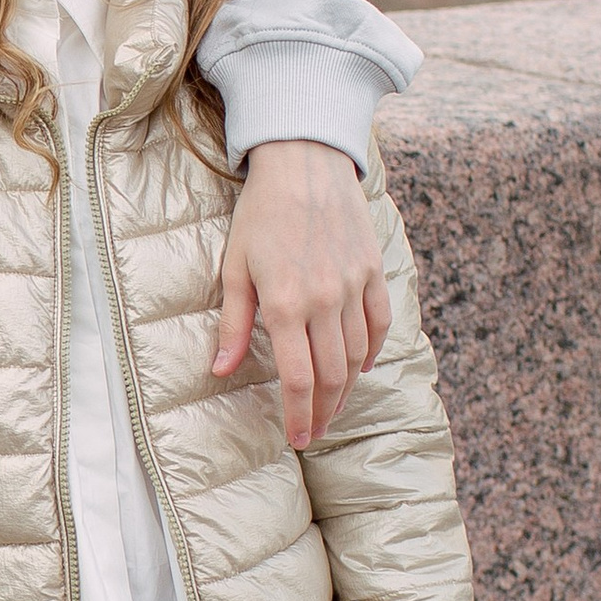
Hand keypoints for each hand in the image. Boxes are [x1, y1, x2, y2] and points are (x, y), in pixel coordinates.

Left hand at [214, 138, 390, 449]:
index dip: (298, 414)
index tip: (298, 438)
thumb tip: (221, 370)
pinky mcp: (372, 270)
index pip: (296, 377)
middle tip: (315, 431)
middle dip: (323, 411)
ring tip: (333, 407)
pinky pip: (379, 323)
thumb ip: (233, 323)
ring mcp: (353, 286)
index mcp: (285, 303)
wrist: (304, 162)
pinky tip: (361, 368)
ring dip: (346, 388)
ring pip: (358, 355)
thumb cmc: (261, 213)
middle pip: (331, 375)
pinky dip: (373, 351)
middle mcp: (324, 300)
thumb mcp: (236, 266)